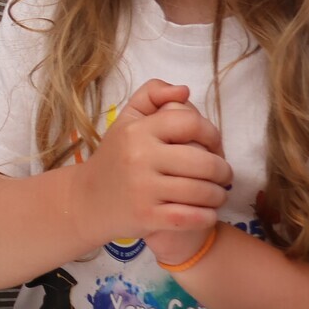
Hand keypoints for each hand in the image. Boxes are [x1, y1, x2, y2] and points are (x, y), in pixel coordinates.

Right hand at [70, 81, 233, 240]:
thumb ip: (152, 95)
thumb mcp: (126, 120)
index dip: (212, 134)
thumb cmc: (115, 158)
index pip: (191, 123)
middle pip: (205, 162)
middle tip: (222, 176)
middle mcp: (139, 157)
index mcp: (137, 131)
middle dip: (223, 171)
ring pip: (203, 192)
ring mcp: (142, 189)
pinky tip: (204, 213)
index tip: (213, 147)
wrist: (85, 200)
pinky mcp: (146, 217)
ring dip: (218, 195)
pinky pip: (193, 217)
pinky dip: (206, 217)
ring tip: (215, 195)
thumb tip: (184, 90)